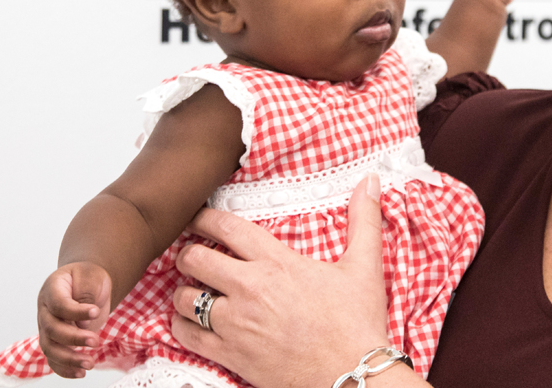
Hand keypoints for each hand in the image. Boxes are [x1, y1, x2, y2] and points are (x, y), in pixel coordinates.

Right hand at [36, 261, 110, 377]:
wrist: (86, 283)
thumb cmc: (88, 278)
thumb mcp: (92, 277)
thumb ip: (86, 294)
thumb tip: (84, 323)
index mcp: (52, 289)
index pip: (58, 304)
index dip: (75, 311)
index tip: (95, 311)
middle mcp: (45, 310)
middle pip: (51, 330)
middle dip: (73, 339)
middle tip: (95, 341)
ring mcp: (47, 327)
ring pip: (50, 348)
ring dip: (68, 359)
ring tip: (89, 363)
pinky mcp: (56, 340)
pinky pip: (53, 359)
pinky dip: (64, 369)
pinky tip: (80, 373)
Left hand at [171, 175, 394, 387]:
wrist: (352, 374)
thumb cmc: (356, 324)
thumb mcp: (364, 266)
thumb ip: (364, 219)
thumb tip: (370, 181)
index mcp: (277, 263)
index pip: (227, 228)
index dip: (204, 218)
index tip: (197, 218)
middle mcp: (251, 289)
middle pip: (195, 259)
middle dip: (188, 253)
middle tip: (191, 254)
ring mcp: (236, 324)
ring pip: (185, 298)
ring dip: (183, 290)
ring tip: (192, 288)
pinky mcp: (231, 354)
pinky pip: (187, 335)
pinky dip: (180, 325)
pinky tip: (188, 321)